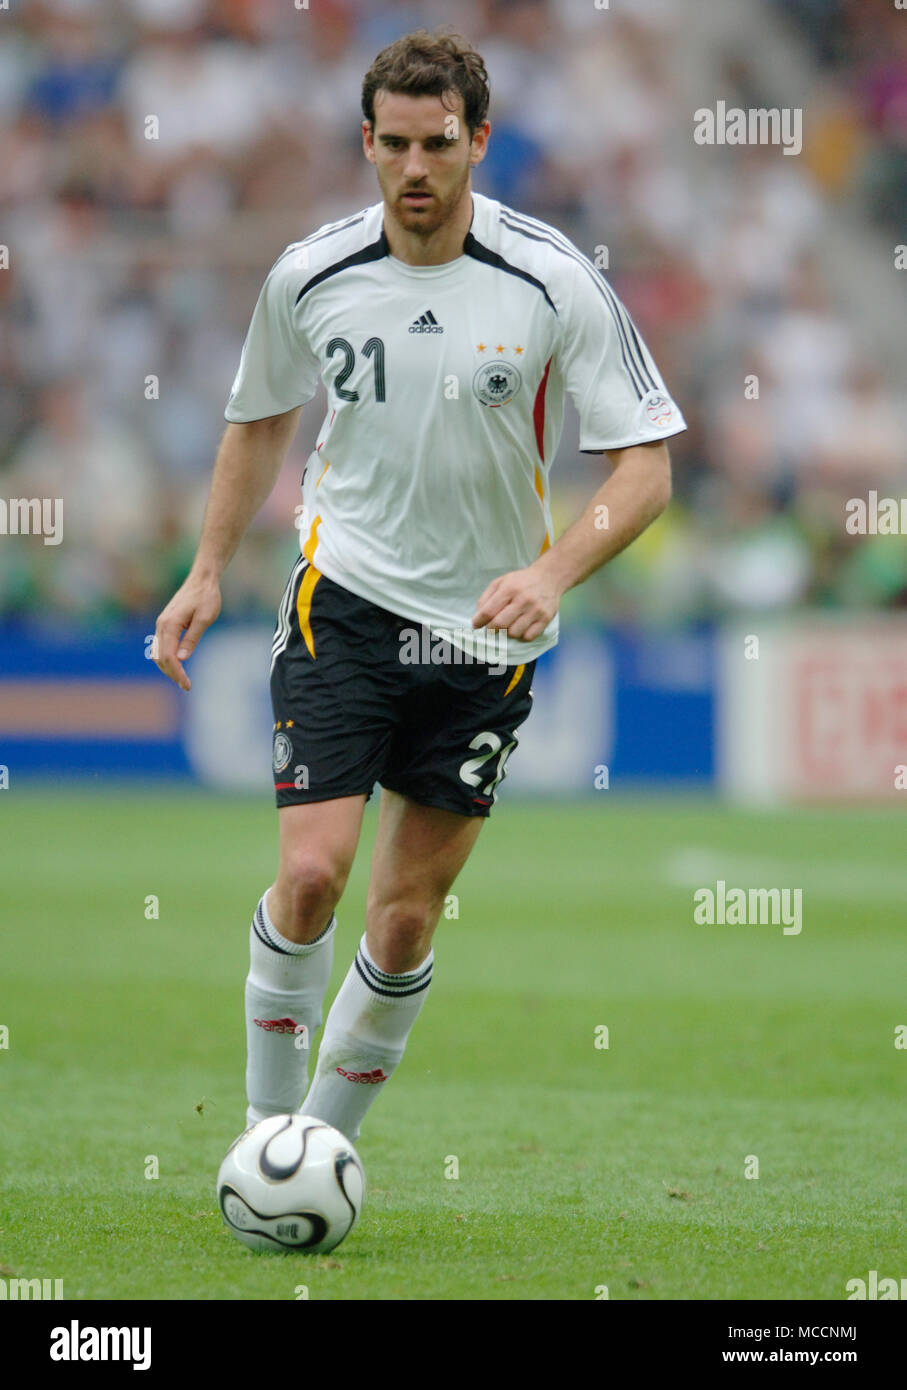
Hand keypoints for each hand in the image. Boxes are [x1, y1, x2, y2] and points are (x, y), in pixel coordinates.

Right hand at [152, 573, 221, 690]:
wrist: (202, 580)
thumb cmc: (206, 597)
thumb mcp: (205, 618)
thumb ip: (192, 638)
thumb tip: (182, 659)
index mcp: (170, 624)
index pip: (168, 656)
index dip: (177, 673)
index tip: (187, 685)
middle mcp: (161, 624)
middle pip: (160, 657)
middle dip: (171, 673)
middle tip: (186, 685)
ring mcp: (161, 624)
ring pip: (158, 652)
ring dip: (167, 667)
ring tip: (182, 679)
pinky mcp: (165, 623)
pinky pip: (161, 646)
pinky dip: (166, 658)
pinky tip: (177, 665)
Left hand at [472, 563, 562, 641]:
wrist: (549, 577)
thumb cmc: (521, 581)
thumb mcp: (501, 582)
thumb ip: (486, 598)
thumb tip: (478, 618)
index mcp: (509, 589)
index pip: (489, 611)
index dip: (479, 621)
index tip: (476, 625)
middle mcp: (523, 600)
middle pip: (500, 624)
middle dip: (492, 629)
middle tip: (492, 627)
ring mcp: (536, 610)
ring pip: (514, 633)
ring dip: (508, 633)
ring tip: (509, 625)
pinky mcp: (546, 618)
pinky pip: (528, 637)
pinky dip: (521, 636)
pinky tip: (521, 627)